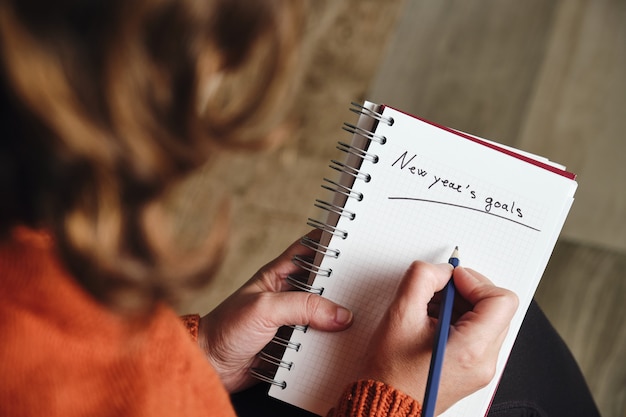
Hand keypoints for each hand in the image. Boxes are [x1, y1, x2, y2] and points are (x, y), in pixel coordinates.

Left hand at [198, 231, 353, 392]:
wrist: (210, 367)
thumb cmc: (226, 329)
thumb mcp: (266, 309)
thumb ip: (303, 307)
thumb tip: (341, 315)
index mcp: (278, 275)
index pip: (308, 249)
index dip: (329, 243)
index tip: (353, 243)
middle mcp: (287, 295)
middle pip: (323, 285)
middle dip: (342, 286)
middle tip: (366, 288)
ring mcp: (291, 321)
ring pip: (324, 315)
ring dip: (338, 319)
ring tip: (363, 319)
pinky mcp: (293, 346)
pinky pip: (318, 341)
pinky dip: (330, 344)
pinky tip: (346, 345)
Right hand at [360, 262, 517, 414]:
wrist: (385, 405)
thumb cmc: (389, 372)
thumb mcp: (400, 315)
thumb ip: (422, 279)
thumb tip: (440, 270)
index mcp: (471, 350)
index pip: (501, 300)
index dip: (475, 281)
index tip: (451, 280)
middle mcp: (484, 362)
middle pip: (495, 308)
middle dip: (465, 292)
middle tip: (437, 293)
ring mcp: (480, 369)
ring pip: (485, 320)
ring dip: (459, 306)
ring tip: (429, 311)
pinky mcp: (472, 370)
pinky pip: (476, 335)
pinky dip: (457, 321)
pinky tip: (430, 324)